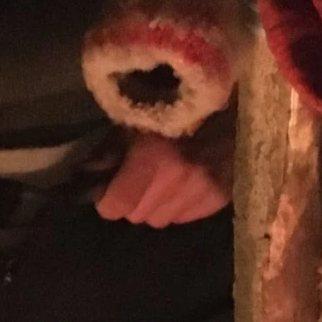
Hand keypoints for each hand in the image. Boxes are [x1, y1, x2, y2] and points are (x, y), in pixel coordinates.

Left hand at [94, 111, 234, 226]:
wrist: (232, 101)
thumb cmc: (177, 103)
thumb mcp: (136, 119)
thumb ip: (110, 151)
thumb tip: (89, 175)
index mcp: (153, 158)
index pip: (116, 206)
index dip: (107, 201)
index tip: (108, 191)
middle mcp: (177, 182)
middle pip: (138, 215)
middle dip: (132, 202)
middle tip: (137, 182)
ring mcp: (202, 192)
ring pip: (161, 219)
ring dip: (156, 206)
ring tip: (162, 182)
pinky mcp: (220, 198)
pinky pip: (185, 217)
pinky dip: (179, 206)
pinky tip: (184, 185)